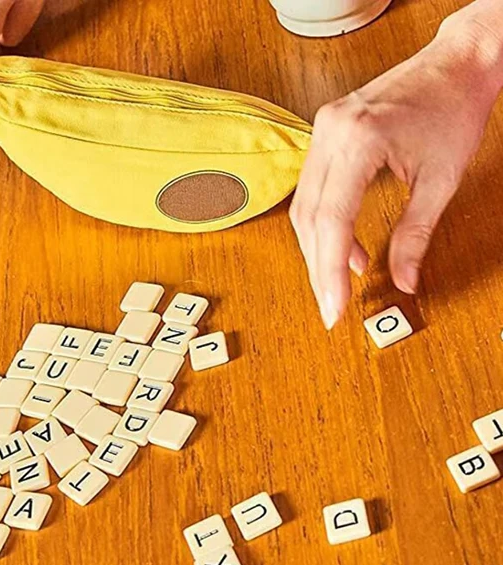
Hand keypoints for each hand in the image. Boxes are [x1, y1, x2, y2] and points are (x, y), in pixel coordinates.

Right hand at [290, 15, 502, 328]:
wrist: (456, 63)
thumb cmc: (455, 107)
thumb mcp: (441, 180)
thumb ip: (417, 234)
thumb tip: (406, 279)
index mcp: (360, 140)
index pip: (332, 220)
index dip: (330, 269)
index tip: (333, 305)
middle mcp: (331, 133)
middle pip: (309, 218)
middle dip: (320, 267)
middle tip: (331, 304)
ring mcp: (322, 131)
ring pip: (303, 207)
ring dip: (319, 248)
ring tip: (340, 279)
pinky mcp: (325, 134)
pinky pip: (312, 189)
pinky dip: (325, 224)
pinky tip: (347, 248)